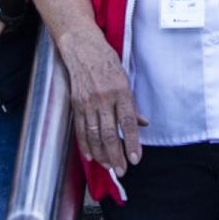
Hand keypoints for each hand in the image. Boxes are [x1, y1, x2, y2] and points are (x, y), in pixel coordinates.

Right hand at [58, 32, 145, 174]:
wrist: (82, 48)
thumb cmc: (107, 62)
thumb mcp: (125, 80)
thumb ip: (132, 105)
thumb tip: (142, 124)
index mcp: (120, 92)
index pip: (127, 123)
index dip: (131, 143)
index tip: (135, 159)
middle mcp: (103, 98)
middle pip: (109, 134)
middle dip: (116, 155)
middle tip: (121, 171)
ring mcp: (87, 102)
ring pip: (94, 135)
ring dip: (101, 154)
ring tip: (108, 166)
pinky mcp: (76, 104)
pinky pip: (81, 129)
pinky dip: (85, 145)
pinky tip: (91, 156)